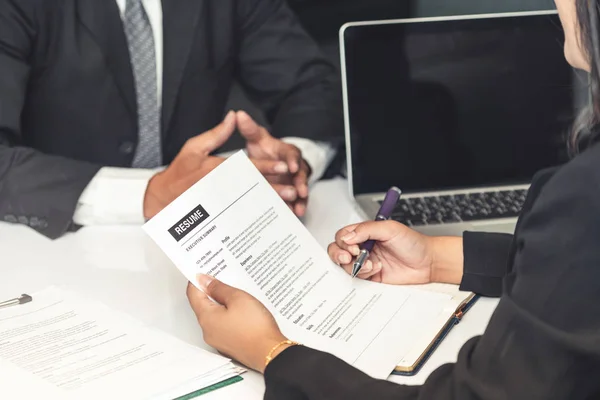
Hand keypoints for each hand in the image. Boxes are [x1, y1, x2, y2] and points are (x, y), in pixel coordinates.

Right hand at [143, 111, 291, 218]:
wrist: (162, 198)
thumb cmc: (179, 171)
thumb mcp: (194, 147)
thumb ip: (217, 134)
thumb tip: (233, 117)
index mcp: (215, 168)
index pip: (246, 167)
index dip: (266, 166)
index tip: (283, 167)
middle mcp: (220, 186)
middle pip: (252, 187)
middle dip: (274, 188)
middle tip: (293, 190)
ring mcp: (220, 202)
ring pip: (250, 202)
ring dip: (270, 202)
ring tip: (288, 204)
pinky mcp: (218, 214)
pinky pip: (241, 214)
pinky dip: (257, 214)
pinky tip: (272, 215)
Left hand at [186, 275, 290, 372]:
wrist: (270, 353)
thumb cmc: (255, 328)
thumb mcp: (238, 299)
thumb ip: (219, 288)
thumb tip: (205, 281)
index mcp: (206, 318)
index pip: (193, 294)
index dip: (196, 280)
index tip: (201, 270)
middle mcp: (208, 331)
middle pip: (203, 305)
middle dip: (210, 291)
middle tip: (221, 277)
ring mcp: (219, 340)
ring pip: (215, 316)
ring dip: (222, 303)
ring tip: (236, 293)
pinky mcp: (230, 344)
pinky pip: (224, 325)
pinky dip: (229, 315)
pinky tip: (242, 310)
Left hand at [236, 111, 309, 216]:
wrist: (271, 161)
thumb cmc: (265, 149)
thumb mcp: (257, 138)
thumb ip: (249, 129)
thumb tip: (239, 114)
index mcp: (287, 151)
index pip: (292, 154)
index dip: (292, 160)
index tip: (292, 167)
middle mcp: (295, 166)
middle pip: (301, 174)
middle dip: (300, 183)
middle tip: (300, 191)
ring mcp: (295, 181)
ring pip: (301, 190)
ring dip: (301, 200)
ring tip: (299, 209)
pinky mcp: (293, 193)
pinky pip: (296, 201)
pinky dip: (296, 208)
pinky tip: (294, 215)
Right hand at [327, 221, 463, 284]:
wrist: (428, 262)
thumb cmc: (413, 243)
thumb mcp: (390, 229)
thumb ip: (367, 229)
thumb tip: (347, 237)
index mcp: (365, 233)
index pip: (343, 236)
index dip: (343, 242)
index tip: (353, 246)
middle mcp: (362, 247)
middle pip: (338, 250)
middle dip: (340, 255)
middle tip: (350, 257)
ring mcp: (365, 262)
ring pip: (345, 266)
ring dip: (356, 266)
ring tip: (371, 264)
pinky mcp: (370, 276)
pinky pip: (357, 277)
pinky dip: (364, 274)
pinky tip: (377, 270)